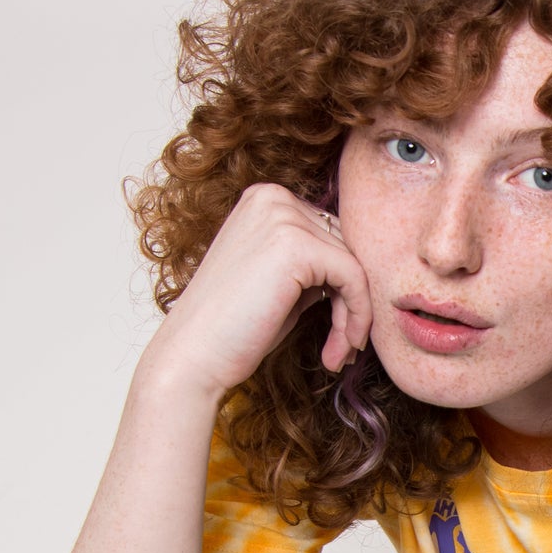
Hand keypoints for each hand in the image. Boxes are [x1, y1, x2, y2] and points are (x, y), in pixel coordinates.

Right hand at [144, 182, 372, 396]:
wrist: (193, 355)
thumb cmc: (234, 328)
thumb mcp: (280, 282)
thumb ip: (314, 265)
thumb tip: (358, 267)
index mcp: (266, 199)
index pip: (331, 235)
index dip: (343, 284)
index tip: (342, 330)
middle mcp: (273, 197)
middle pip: (345, 247)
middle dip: (351, 302)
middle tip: (345, 347)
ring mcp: (283, 216)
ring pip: (354, 264)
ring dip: (355, 315)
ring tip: (341, 354)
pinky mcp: (296, 245)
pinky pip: (354, 278)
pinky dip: (358, 315)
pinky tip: (343, 347)